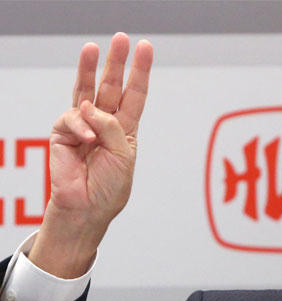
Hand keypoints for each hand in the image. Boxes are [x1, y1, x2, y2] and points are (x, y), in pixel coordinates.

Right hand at [28, 33, 152, 277]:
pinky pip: (73, 118)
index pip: (134, 95)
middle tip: (121, 39)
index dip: (139, 72)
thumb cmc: (110, 188)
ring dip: (89, 69)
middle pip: (111, 86)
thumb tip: (91, 106)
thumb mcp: (123, 156)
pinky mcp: (63, 133)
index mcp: (125, 130)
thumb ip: (111, 128)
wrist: (87, 209)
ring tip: (92, 49)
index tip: (145, 48)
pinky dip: (82, 126)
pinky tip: (87, 140)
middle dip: (116, 62)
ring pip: (86, 90)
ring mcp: (83, 126)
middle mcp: (105, 124)